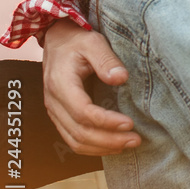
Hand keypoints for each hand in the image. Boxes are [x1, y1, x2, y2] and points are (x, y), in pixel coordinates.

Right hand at [42, 18, 140, 155]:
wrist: (57, 41)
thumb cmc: (77, 41)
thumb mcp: (93, 42)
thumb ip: (106, 60)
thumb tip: (121, 78)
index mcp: (61, 84)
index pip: (82, 111)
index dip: (106, 121)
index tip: (130, 123)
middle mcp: (54, 101)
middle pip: (79, 132)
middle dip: (109, 140)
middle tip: (135, 139)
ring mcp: (55, 111)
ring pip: (75, 140)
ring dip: (102, 147)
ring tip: (129, 144)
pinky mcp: (60, 116)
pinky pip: (73, 139)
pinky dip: (92, 147)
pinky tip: (113, 145)